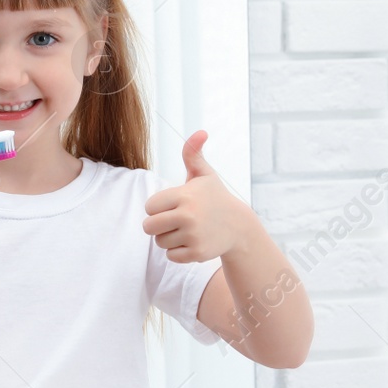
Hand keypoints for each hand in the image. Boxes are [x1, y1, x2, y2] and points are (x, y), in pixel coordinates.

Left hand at [142, 130, 258, 262]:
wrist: (238, 226)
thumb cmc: (214, 197)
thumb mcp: (204, 174)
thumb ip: (193, 153)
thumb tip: (200, 131)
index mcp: (184, 195)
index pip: (149, 207)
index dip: (158, 208)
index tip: (173, 206)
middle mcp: (188, 215)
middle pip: (148, 227)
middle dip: (157, 226)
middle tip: (174, 221)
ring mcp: (193, 235)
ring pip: (159, 242)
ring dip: (169, 239)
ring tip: (187, 230)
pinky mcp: (197, 253)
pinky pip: (170, 256)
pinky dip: (178, 252)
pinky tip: (192, 242)